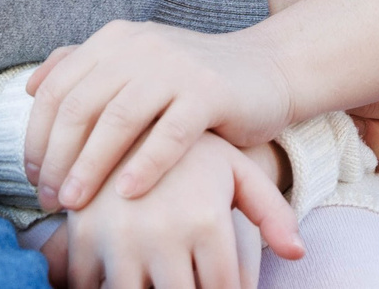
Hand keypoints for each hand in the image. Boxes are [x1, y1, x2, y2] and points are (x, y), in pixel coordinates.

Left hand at [26, 21, 297, 232]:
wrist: (266, 70)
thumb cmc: (191, 81)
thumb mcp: (136, 66)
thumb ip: (86, 69)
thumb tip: (31, 86)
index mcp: (116, 40)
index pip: (58, 88)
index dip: (36, 136)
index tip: (33, 177)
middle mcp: (141, 46)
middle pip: (81, 106)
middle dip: (57, 158)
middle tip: (48, 199)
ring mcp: (177, 66)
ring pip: (118, 120)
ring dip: (90, 166)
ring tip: (74, 203)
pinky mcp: (210, 91)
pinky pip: (170, 134)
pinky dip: (145, 166)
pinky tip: (128, 195)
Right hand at [37, 131, 291, 288]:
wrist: (133, 108)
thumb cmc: (196, 151)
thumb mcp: (237, 172)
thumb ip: (271, 211)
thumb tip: (298, 253)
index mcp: (205, 220)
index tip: (220, 284)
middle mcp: (161, 232)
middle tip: (188, 275)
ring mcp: (117, 236)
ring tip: (156, 273)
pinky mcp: (81, 234)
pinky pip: (87, 285)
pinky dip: (98, 285)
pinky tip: (117, 273)